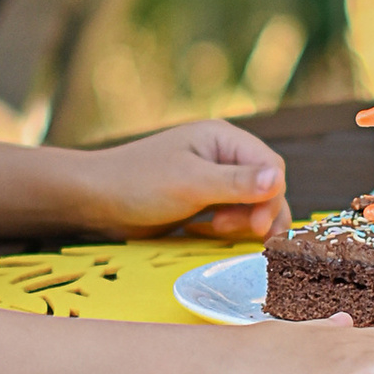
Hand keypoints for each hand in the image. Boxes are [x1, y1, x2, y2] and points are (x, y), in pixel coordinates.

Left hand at [80, 117, 289, 242]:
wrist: (95, 200)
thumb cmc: (138, 183)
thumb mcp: (190, 183)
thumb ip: (236, 183)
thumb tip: (278, 179)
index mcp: (222, 138)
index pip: (270, 166)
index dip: (271, 197)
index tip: (258, 226)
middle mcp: (221, 154)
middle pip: (265, 185)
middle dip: (259, 212)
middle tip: (247, 235)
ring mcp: (211, 176)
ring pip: (250, 202)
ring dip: (243, 221)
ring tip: (217, 229)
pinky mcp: (201, 197)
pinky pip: (231, 212)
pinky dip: (228, 225)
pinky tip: (207, 231)